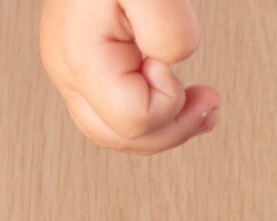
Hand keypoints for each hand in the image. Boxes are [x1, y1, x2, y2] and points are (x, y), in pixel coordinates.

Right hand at [40, 0, 219, 153]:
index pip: (132, 119)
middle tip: (210, 102)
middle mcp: (66, 67)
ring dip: (168, 125)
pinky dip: (156, 111)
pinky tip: (184, 99)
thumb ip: (165, 27)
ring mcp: (72, 66)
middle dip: (173, 127)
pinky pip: (119, 109)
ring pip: (119, 131)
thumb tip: (167, 64)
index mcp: (77, 53)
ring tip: (204, 106)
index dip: (167, 101)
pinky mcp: (87, 61)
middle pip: (121, 137)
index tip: (174, 64)